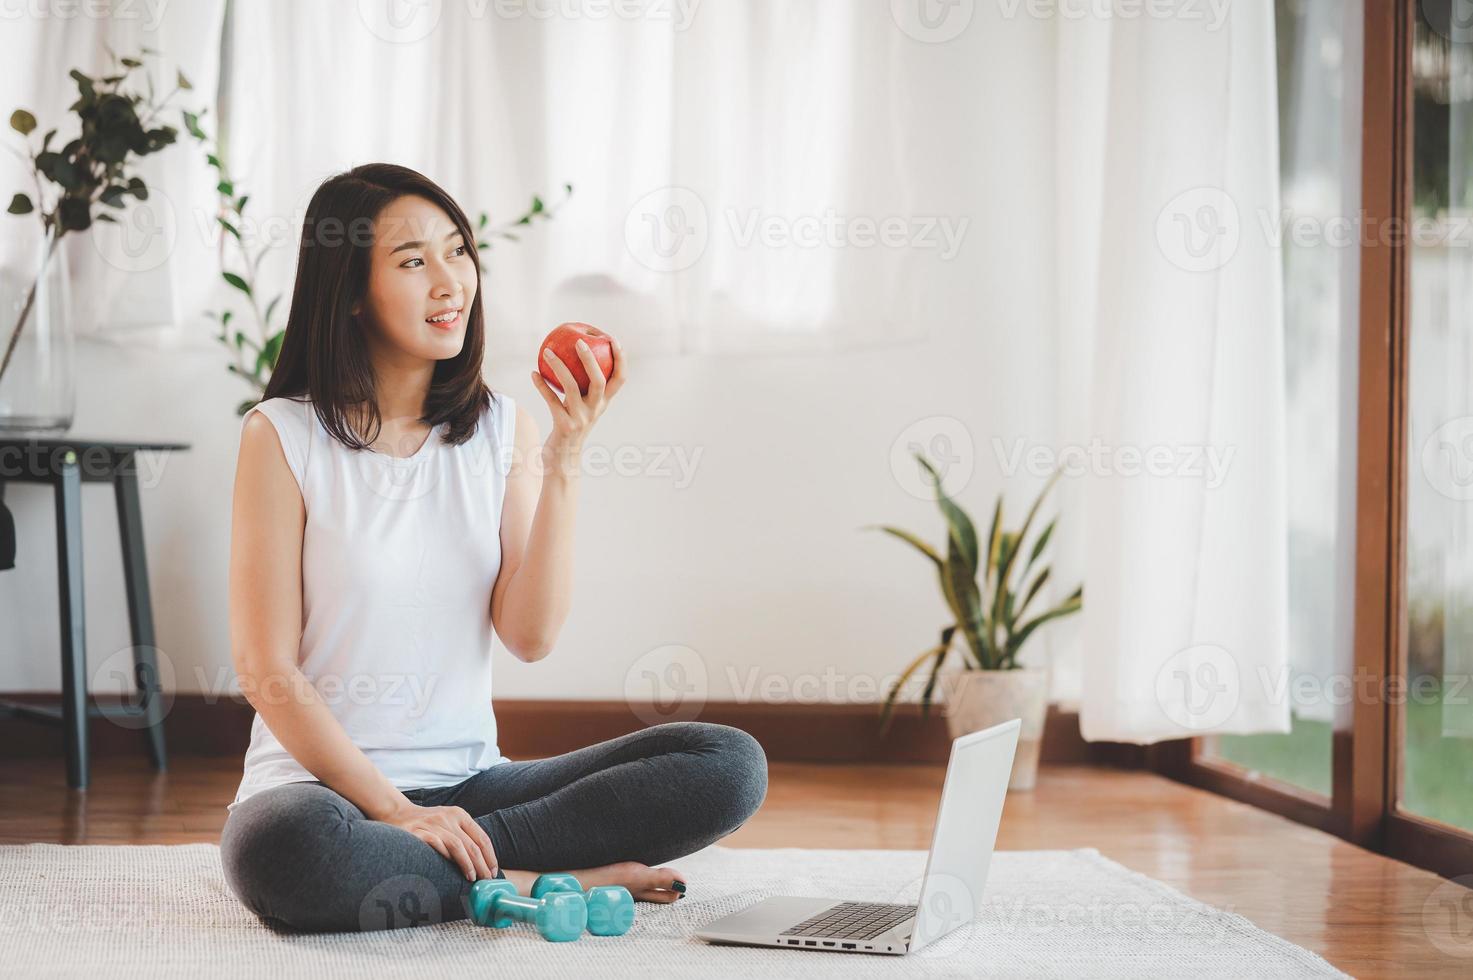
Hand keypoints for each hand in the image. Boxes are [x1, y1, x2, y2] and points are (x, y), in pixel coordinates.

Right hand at [380, 801, 499, 880]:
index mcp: (459, 815)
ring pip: (457, 845)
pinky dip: (445, 856)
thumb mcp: (449, 822)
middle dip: (482, 865)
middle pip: (471, 844)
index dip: (490, 857)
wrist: (398, 813)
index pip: (482, 838)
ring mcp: (432, 824)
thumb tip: (483, 863)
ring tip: (471, 877)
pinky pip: (435, 844)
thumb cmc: (428, 823)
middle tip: (485, 880)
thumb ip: (464, 836)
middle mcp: (448, 817)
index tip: (493, 872)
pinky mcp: (417, 832)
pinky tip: (449, 868)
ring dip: (466, 864)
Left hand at [530, 328, 625, 476]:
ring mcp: (580, 419)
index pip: (619, 379)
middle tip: (579, 342)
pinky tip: (533, 373)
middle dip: (591, 359)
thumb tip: (572, 357)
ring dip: (558, 366)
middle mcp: (595, 411)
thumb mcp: (581, 408)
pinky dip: (541, 386)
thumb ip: (581, 388)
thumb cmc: (570, 427)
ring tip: (546, 351)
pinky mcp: (564, 426)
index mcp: (603, 404)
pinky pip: (551, 400)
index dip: (620, 359)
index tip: (613, 339)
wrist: (564, 460)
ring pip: (572, 387)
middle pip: (599, 380)